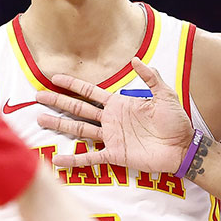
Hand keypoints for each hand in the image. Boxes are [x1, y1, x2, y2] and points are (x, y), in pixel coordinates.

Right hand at [34, 58, 193, 173]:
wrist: (182, 146)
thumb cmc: (175, 121)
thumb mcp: (164, 94)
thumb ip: (150, 77)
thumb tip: (135, 60)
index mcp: (119, 104)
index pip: (90, 92)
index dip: (73, 85)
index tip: (54, 78)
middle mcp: (111, 120)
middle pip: (78, 109)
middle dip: (58, 102)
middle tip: (38, 96)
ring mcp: (111, 138)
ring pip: (79, 130)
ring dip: (60, 125)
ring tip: (41, 119)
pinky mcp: (115, 155)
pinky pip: (90, 157)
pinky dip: (73, 159)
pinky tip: (56, 161)